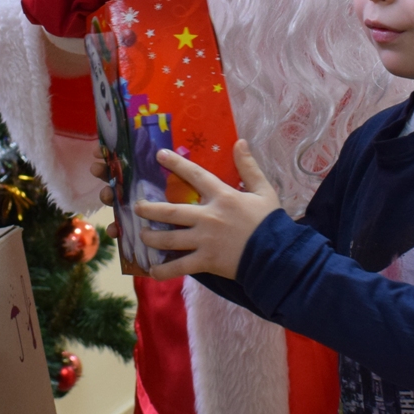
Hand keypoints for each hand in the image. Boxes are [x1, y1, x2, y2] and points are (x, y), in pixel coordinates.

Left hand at [137, 143, 281, 280]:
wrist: (277, 255)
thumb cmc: (270, 223)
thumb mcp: (264, 191)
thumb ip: (249, 167)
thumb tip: (239, 142)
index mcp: (222, 197)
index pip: (195, 175)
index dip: (176, 164)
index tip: (159, 155)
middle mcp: (208, 217)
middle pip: (170, 212)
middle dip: (149, 209)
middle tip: (136, 207)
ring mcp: (204, 241)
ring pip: (169, 239)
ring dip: (151, 238)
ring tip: (141, 235)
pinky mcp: (206, 261)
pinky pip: (179, 266)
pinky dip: (163, 270)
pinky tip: (152, 271)